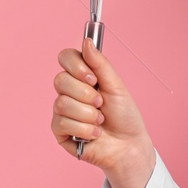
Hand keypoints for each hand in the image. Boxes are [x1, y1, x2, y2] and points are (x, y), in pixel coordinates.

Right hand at [51, 37, 153, 174]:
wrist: (128, 145)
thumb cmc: (124, 116)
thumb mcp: (116, 86)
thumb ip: (100, 64)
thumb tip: (86, 41)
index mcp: (81, 76)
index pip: (65, 57)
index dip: (76, 66)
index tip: (93, 78)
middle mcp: (68, 91)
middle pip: (60, 80)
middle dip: (86, 95)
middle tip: (101, 103)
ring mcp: (62, 111)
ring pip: (62, 103)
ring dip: (88, 115)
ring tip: (100, 121)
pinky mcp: (59, 131)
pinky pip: (62, 123)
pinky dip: (84, 129)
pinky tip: (94, 134)